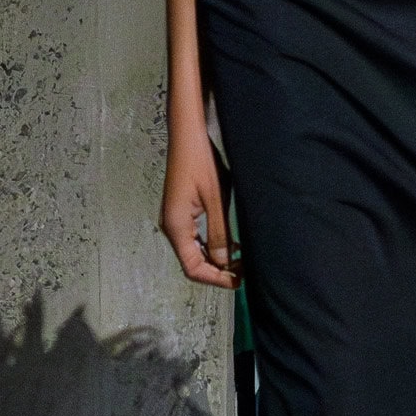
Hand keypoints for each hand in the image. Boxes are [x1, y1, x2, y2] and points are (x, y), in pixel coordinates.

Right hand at [160, 124, 239, 288]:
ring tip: (241, 259)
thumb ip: (219, 233)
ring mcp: (174, 219)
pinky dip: (211, 245)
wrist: (187, 135)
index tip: (239, 280)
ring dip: (216, 259)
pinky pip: (194, 238)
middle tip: (244, 271)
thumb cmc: (202, 162)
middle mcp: (171, 227)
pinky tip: (230, 243)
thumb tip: (224, 263)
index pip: (193, 268)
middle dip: (218, 271)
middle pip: (192, 262)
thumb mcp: (216, 199)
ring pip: (194, 251)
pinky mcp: (180, 212)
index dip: (216, 279)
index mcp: (176, 226)